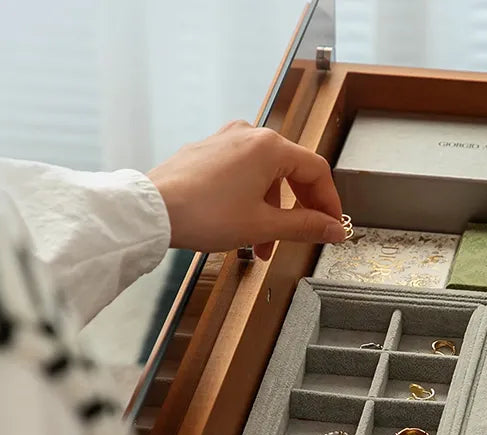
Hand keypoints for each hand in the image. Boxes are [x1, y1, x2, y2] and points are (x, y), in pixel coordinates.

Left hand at [148, 120, 345, 258]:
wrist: (152, 212)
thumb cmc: (203, 214)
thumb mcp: (264, 226)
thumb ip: (306, 226)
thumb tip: (334, 229)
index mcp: (270, 147)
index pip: (317, 171)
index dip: (330, 202)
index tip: (332, 226)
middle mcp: (250, 136)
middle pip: (291, 173)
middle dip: (298, 211)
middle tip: (303, 236)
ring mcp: (226, 141)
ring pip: (265, 177)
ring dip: (272, 212)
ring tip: (264, 246)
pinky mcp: (208, 152)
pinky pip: (242, 175)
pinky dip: (251, 201)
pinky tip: (244, 227)